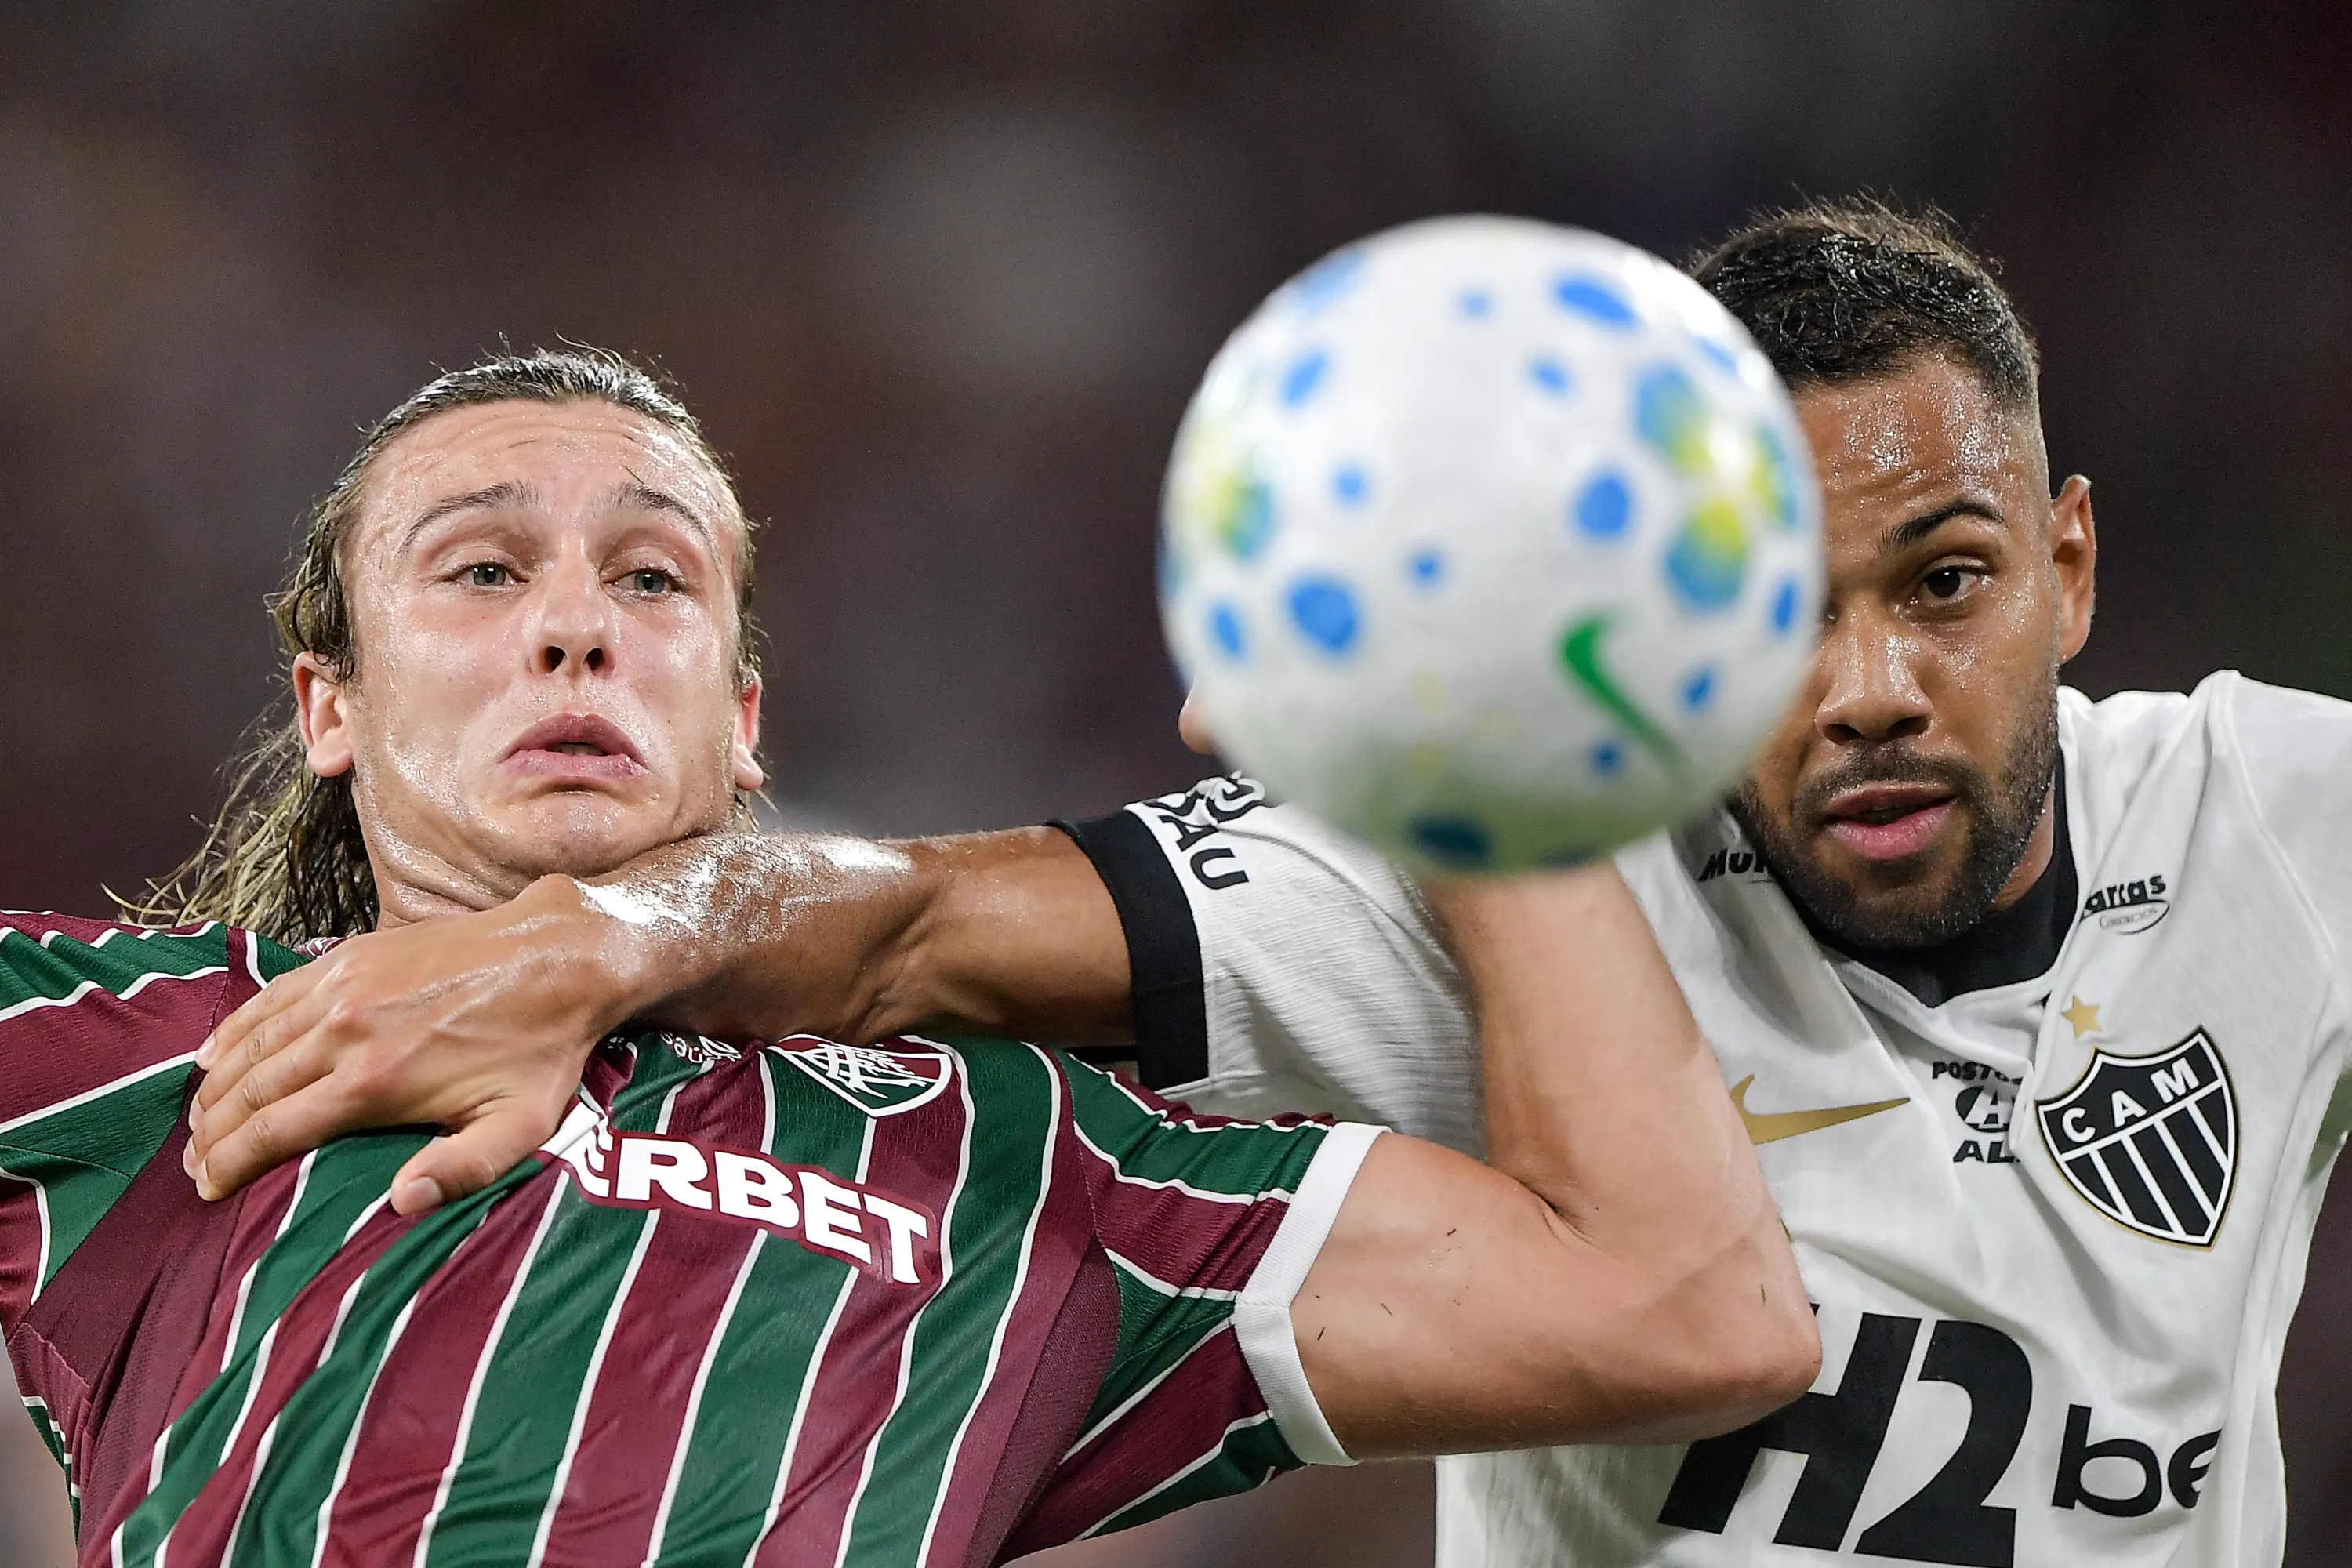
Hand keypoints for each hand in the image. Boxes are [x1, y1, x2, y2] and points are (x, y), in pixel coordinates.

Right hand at [187, 877, 640, 1213]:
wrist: (560, 955)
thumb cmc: (542, 1049)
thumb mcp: (521, 1124)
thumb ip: (463, 1170)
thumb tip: (401, 1204)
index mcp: (374, 1082)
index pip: (273, 1132)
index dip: (231, 1165)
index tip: (208, 1189)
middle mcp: (344, 1032)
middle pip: (249, 1091)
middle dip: (212, 1134)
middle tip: (193, 1164)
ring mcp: (341, 988)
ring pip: (250, 1044)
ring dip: (214, 1086)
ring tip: (196, 1121)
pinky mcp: (349, 955)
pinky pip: (272, 996)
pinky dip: (234, 1028)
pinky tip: (214, 1053)